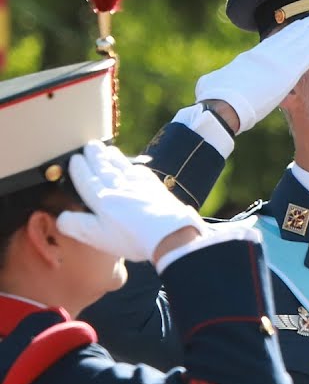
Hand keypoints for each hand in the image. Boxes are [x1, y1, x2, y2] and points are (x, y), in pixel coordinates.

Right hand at [56, 141, 206, 262]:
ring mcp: (141, 186)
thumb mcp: (98, 237)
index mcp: (102, 199)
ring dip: (114, 157)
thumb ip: (77, 226)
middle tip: (91, 144)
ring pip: (123, 167)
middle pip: (105, 168)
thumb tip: (61, 217)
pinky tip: (136, 167)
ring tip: (109, 149)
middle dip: (96, 156)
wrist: (171, 234)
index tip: (74, 158)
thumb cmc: (132, 238)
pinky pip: (143, 173)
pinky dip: (136, 167)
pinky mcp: (158, 188)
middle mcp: (120, 187)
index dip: (80, 169)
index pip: (87, 180)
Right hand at [193, 12, 308, 133]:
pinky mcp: (288, 71)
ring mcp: (277, 61)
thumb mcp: (215, 83)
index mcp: (249, 58)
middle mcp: (265, 55)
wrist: (222, 103)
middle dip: (302, 27)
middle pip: (288, 37)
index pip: (271, 44)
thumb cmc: (213, 98)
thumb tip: (214, 83)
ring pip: (300, 41)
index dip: (285, 34)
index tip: (294, 26)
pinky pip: (308, 55)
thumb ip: (221, 80)